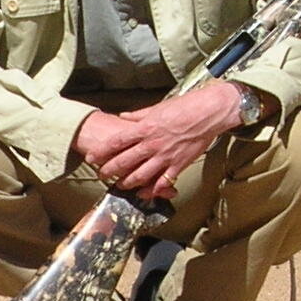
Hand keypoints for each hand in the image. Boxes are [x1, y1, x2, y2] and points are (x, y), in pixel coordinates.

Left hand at [72, 81, 247, 200]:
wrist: (209, 112)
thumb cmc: (185, 106)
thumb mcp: (157, 107)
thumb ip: (138, 116)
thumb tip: (123, 117)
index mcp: (145, 128)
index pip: (117, 142)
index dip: (102, 151)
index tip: (92, 157)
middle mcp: (152, 144)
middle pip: (125, 161)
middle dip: (110, 170)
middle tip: (101, 175)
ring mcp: (165, 156)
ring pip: (141, 175)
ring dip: (128, 182)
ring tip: (120, 185)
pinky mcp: (179, 164)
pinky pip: (163, 182)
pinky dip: (153, 189)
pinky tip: (146, 193)